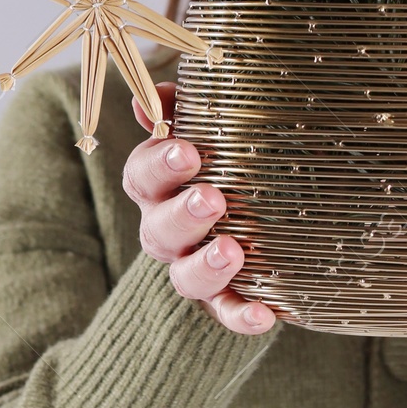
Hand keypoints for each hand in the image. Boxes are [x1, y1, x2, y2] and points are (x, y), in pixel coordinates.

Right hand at [122, 84, 275, 335]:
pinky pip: (227, 313)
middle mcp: (167, 231)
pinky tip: (265, 314)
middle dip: (183, 214)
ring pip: (185, 277)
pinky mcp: (224, 300)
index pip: (141, 176)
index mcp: (158, 187)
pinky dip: (242, 316)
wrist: (258, 215)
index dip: (160, 164)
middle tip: (213, 199)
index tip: (189, 150)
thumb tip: (158, 91)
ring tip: (233, 250)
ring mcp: (193, 268)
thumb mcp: (205, 130)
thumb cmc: (223, 159)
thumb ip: (182, 110)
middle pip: (158, 229)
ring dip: (207, 266)